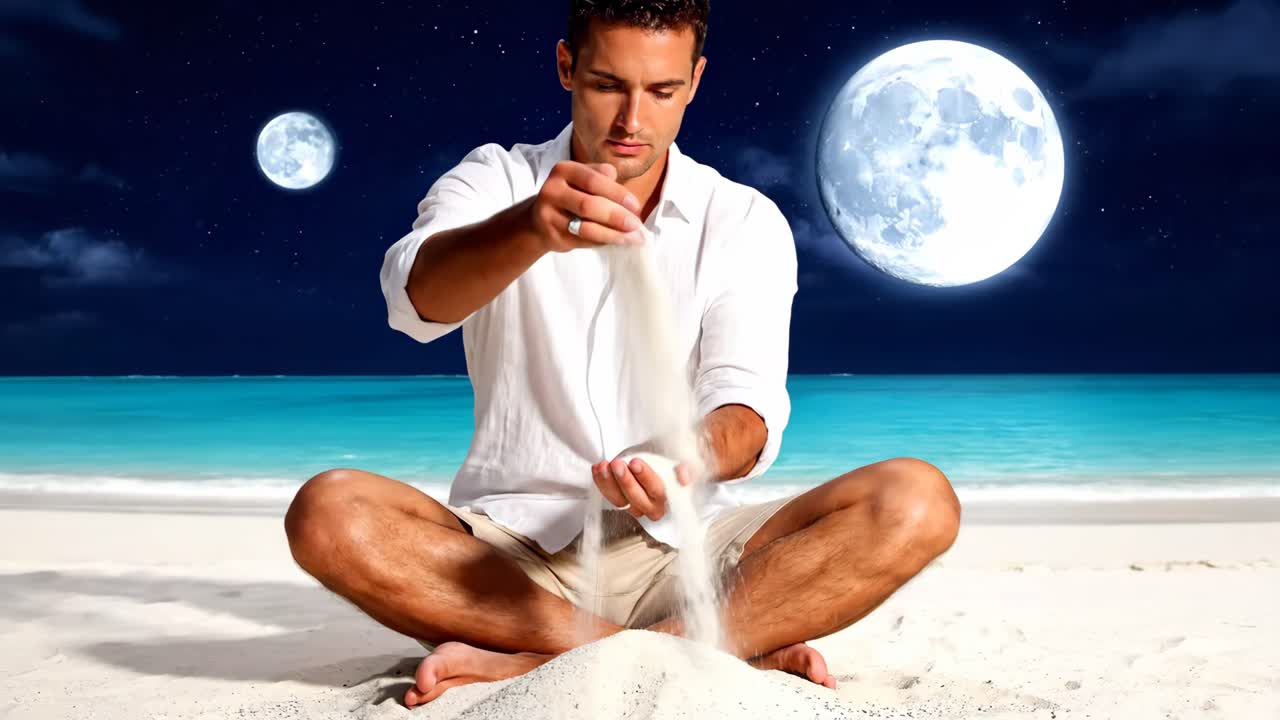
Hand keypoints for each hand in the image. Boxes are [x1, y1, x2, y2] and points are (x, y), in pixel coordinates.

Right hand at [529, 160, 646, 253]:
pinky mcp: (551, 235)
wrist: (539, 220)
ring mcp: (548, 214)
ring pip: (586, 227)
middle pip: (589, 205)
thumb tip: (630, 203)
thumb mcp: (584, 180)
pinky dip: (602, 242)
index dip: (617, 194)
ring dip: (613, 234)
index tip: (636, 206)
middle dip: (616, 216)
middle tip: (636, 225)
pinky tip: (616, 242)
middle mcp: (553, 190)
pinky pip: (582, 241)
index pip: (594, 180)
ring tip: (632, 238)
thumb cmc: (571, 196)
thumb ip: (605, 181)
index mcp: (564, 170)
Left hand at [590, 452, 693, 521]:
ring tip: (604, 465)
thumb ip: (685, 467)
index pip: (658, 491)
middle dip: (625, 480)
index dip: (646, 478)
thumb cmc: (667, 458)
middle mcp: (652, 507)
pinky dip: (601, 481)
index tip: (635, 463)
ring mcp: (634, 506)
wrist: (654, 457)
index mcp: (670, 498)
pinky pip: (608, 495)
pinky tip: (598, 468)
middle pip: (637, 498)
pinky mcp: (620, 502)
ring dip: (609, 482)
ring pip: (620, 500)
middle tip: (617, 464)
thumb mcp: (678, 459)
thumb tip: (683, 475)